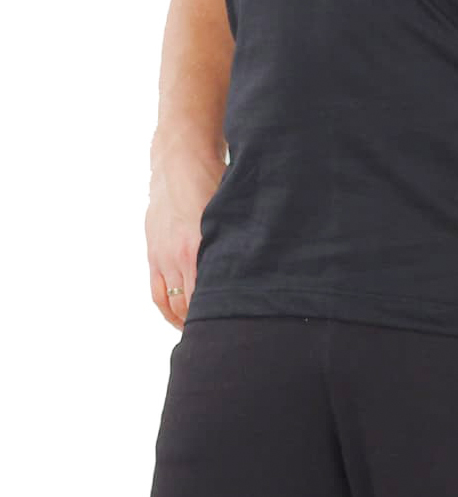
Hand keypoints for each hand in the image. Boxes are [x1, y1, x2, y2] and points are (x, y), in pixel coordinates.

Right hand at [145, 144, 225, 329]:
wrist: (180, 159)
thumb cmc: (212, 179)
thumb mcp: (229, 210)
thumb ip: (239, 238)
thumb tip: (264, 262)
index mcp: (201, 245)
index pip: (212, 294)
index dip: (225, 314)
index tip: (242, 327)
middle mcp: (179, 255)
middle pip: (192, 305)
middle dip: (207, 323)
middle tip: (228, 337)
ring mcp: (163, 256)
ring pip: (173, 303)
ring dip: (186, 322)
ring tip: (204, 334)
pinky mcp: (153, 253)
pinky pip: (157, 292)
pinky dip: (168, 311)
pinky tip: (180, 321)